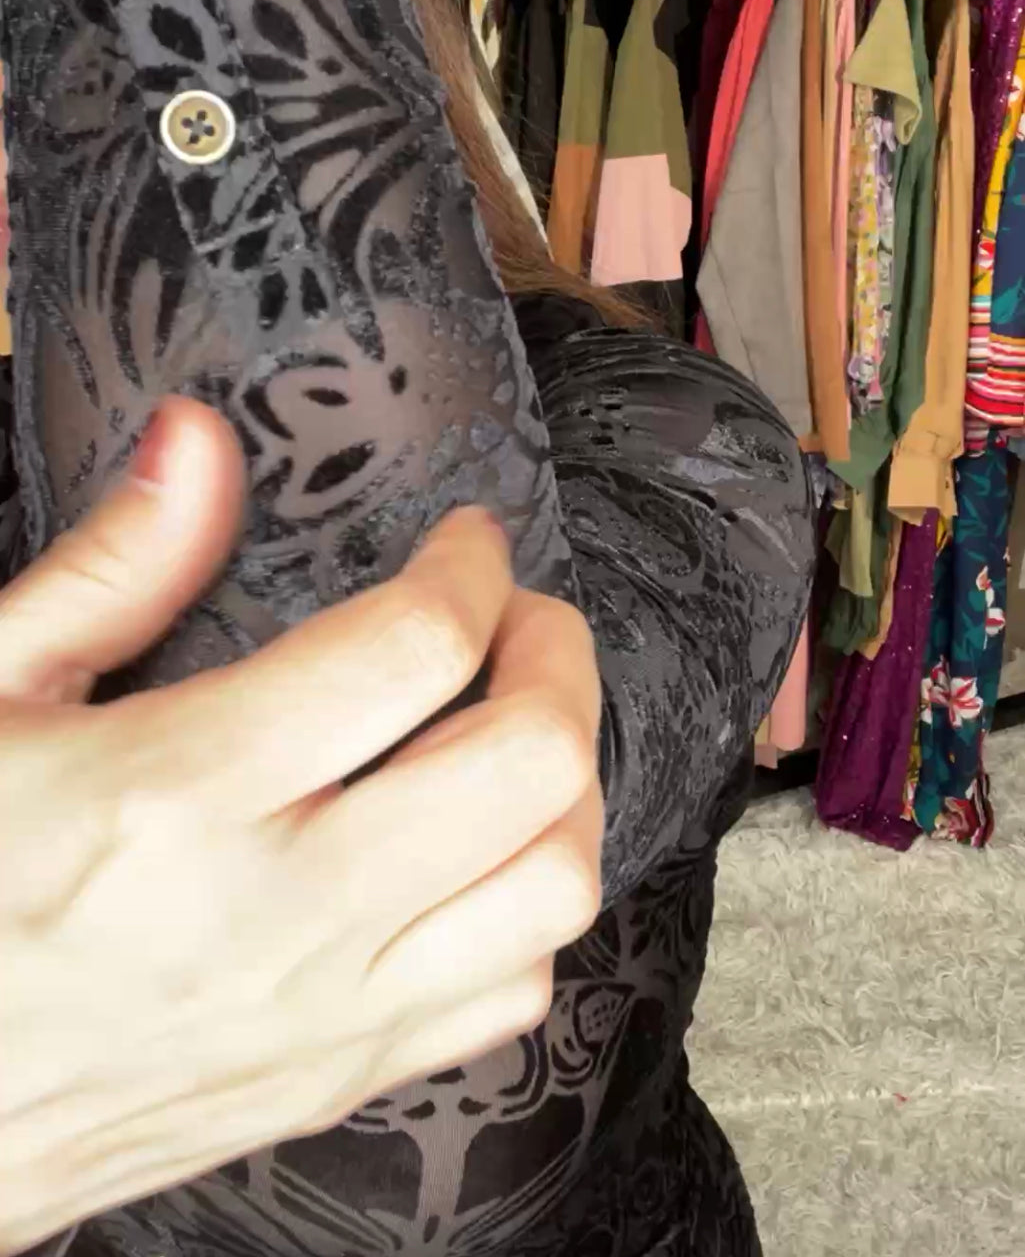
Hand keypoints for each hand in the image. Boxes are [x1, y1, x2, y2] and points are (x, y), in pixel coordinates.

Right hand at [0, 400, 601, 1256]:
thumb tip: (200, 442)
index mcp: (176, 792)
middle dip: (555, 656)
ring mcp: (318, 1015)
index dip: (470, 566)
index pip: (412, 649)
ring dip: (565, 786)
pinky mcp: (329, 1085)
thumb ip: (111, 569)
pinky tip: (471, 856)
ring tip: (512, 727)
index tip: (462, 543)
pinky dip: (525, 909)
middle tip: (517, 617)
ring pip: (549, 892)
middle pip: (528, 766)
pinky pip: (508, 998)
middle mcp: (276, 912)